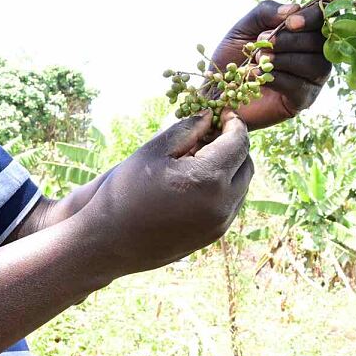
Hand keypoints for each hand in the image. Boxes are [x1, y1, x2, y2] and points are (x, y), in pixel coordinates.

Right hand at [75, 111, 253, 275]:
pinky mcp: (212, 237)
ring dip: (229, 169)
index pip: (239, 142)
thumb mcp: (154, 150)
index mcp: (209, 178)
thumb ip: (187, 129)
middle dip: (234, 146)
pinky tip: (195, 182)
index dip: (234, 123)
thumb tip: (210, 116)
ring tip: (199, 158)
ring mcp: (219, 224)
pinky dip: (222, 189)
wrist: (108, 241)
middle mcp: (221, 204)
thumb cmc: (126, 190)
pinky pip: (229, 206)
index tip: (222, 114)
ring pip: (241, 187)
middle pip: (247, 165)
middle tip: (211, 134)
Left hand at [209, 0, 330, 129]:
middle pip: (318, 42)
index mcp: (304, 31)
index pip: (322, 19)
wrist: (219, 89)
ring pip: (315, 64)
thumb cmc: (234, 55)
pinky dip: (278, 78)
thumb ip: (266, 12)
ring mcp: (312, 78)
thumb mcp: (245, 27)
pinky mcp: (303, 99)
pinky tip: (259, 76)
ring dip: (284, 59)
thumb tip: (294, 8)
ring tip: (259, 59)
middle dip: (289, 40)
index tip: (289, 23)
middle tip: (263, 42)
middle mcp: (314, 53)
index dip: (311, 18)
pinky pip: (300, 86)